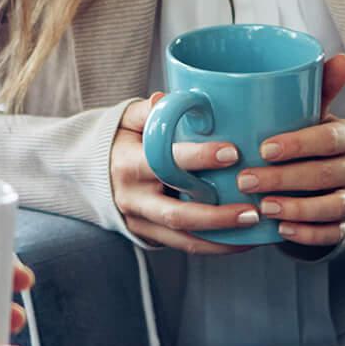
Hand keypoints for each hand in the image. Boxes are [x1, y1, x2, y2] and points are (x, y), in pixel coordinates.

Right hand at [111, 97, 263, 254]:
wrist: (90, 174)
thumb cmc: (121, 140)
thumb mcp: (128, 120)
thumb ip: (149, 110)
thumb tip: (165, 99)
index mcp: (128, 164)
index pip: (165, 162)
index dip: (199, 158)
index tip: (233, 152)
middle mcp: (133, 198)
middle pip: (177, 213)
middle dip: (217, 215)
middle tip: (252, 209)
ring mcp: (140, 221)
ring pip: (183, 237)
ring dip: (221, 237)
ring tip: (254, 226)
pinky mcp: (148, 236)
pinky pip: (183, 245)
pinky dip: (215, 246)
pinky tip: (244, 239)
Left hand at [241, 53, 344, 250]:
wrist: (319, 181)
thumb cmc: (307, 140)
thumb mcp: (310, 115)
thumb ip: (318, 89)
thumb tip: (340, 58)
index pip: (332, 139)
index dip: (300, 144)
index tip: (263, 148)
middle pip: (327, 174)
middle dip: (285, 178)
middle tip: (246, 180)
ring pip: (333, 206)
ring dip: (296, 208)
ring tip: (263, 208)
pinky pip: (333, 234)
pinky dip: (308, 234)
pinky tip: (282, 230)